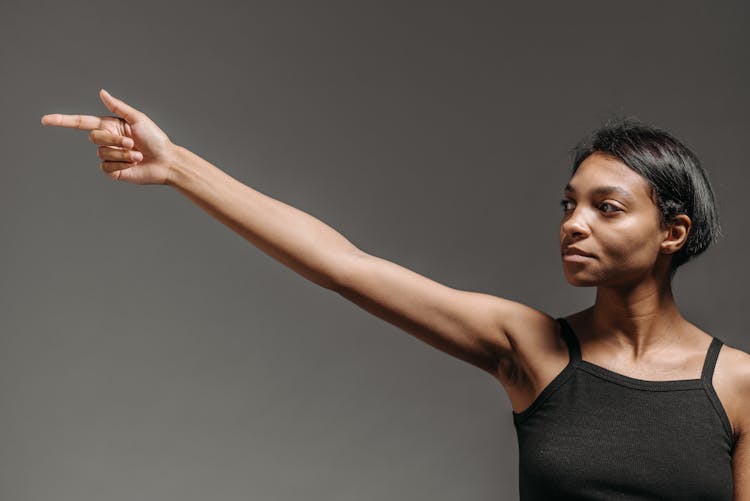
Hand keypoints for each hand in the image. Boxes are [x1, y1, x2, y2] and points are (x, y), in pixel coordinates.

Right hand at [41, 89, 177, 184]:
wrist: (166, 161)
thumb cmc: (155, 139)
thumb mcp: (138, 119)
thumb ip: (118, 107)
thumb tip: (101, 92)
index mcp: (110, 126)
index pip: (81, 122)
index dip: (63, 121)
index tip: (45, 120)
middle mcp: (107, 140)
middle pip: (94, 138)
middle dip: (114, 140)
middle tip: (133, 143)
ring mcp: (109, 156)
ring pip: (102, 153)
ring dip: (122, 153)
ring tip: (138, 154)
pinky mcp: (113, 171)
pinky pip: (107, 166)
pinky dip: (122, 164)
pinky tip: (134, 163)